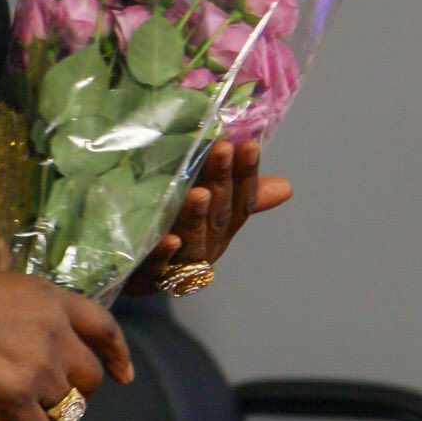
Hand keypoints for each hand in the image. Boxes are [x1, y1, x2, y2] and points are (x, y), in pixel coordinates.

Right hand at [0, 249, 132, 420]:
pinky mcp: (17, 400)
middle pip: (88, 379)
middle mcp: (55, 335)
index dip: (116, 354)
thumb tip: (0, 257)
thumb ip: (10, 280)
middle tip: (49, 398)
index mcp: (51, 300)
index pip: (103, 328)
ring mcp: (39, 369)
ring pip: (65, 410)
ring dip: (47, 418)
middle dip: (74, 392)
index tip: (122, 373)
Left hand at [124, 139, 292, 295]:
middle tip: (221, 149)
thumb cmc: (176, 232)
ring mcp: (180, 263)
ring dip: (197, 216)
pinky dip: (165, 254)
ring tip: (199, 192)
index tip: (248, 144)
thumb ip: (237, 195)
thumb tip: (286, 186)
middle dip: (222, 181)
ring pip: (194, 239)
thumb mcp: (208, 211)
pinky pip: (159, 266)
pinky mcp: (149, 275)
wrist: (134, 274)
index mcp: (222, 228)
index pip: (242, 201)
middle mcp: (207, 245)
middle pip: (219, 214)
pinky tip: (169, 240)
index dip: (247, 174)